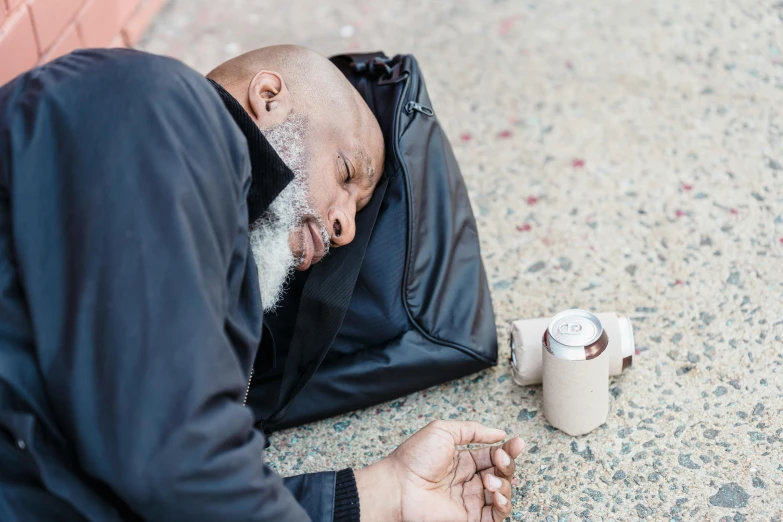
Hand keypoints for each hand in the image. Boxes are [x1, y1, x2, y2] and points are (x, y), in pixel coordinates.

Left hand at [355, 420, 523, 521]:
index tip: (516, 442)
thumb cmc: (415, 458)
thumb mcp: (443, 431)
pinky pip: (496, 515)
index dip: (507, 449)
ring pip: (502, 493)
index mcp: (463, 460)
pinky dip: (503, 505)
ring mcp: (469, 500)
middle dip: (507, 464)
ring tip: (490, 480)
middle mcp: (468, 480)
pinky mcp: (469, 518)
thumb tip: (499, 433)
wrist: (400, 486)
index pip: (493, 455)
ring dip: (504, 484)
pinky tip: (496, 494)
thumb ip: (472, 430)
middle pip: (501, 473)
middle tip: (501, 458)